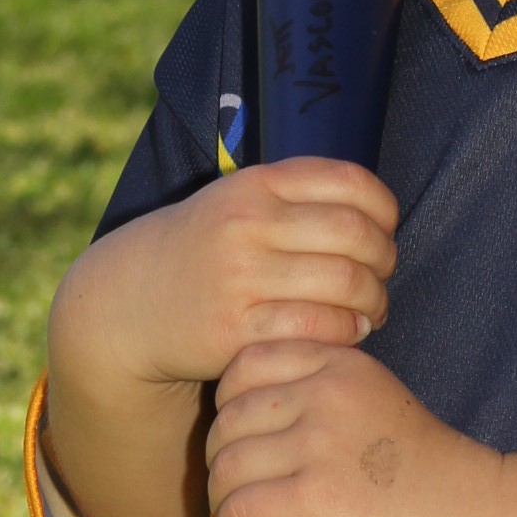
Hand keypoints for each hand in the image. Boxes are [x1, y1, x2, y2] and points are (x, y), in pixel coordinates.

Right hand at [54, 157, 397, 398]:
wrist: (132, 302)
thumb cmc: (205, 250)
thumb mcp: (238, 201)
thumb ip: (298, 196)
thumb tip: (379, 213)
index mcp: (255, 184)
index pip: (350, 183)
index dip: (384, 211)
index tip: (383, 232)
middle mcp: (246, 224)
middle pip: (356, 236)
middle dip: (384, 260)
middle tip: (381, 278)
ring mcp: (239, 277)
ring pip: (346, 284)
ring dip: (375, 300)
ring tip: (372, 309)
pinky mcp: (235, 329)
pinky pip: (319, 328)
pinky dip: (348, 332)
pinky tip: (348, 333)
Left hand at [207, 340, 499, 516]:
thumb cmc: (429, 470)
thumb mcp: (377, 400)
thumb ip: (321, 392)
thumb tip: (246, 416)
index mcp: (340, 364)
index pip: (245, 364)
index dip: (231, 404)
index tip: (245, 437)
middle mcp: (325, 394)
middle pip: (228, 417)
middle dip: (223, 455)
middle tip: (238, 484)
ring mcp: (318, 445)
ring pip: (226, 464)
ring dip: (224, 495)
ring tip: (241, 512)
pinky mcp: (313, 499)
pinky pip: (237, 508)